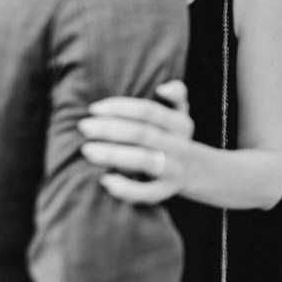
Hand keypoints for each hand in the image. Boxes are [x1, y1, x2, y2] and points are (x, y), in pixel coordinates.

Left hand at [79, 81, 195, 204]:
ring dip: (113, 155)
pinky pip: (148, 193)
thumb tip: (162, 88)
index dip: (120, 108)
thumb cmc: (173, 135)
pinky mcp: (167, 191)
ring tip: (87, 150)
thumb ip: (176, 94)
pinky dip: (126, 188)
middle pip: (143, 134)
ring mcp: (175, 169)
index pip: (149, 111)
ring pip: (144, 161)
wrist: (197, 171)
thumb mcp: (181, 112)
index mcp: (181, 123)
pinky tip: (105, 180)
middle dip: (110, 129)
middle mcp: (180, 145)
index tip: (94, 109)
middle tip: (84, 127)